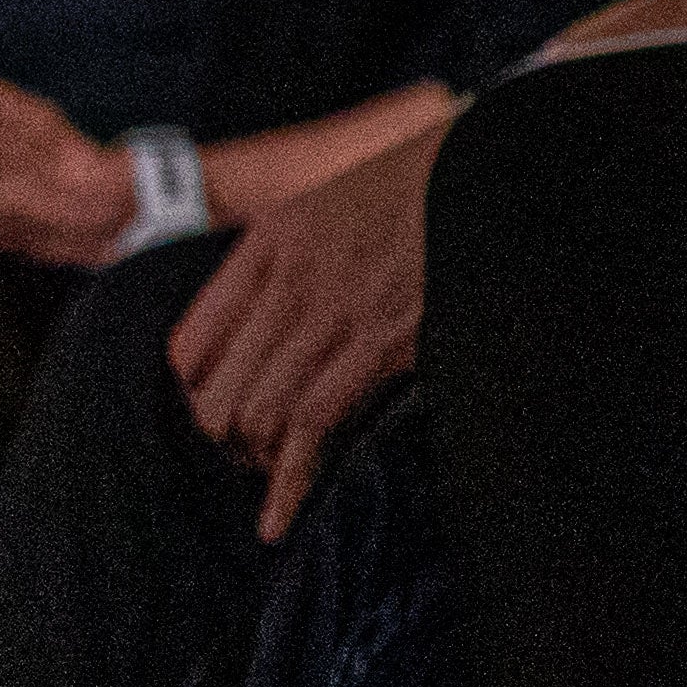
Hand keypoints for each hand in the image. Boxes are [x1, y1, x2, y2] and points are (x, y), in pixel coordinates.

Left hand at [170, 110, 447, 533]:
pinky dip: (288, 484)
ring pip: (255, 414)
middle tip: (252, 463)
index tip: (219, 420)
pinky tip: (277, 520)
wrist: (495, 166)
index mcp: (271, 240)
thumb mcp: (340, 201)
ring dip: (259, 465)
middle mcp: (288, 276)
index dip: (196, 398)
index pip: (191, 344)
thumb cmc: (430, 186)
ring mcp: (332, 309)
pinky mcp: (380, 341)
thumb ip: (298, 253)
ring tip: (277, 486)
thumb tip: (276, 325)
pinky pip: (310, 426)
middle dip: (225, 441)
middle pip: (215, 391)